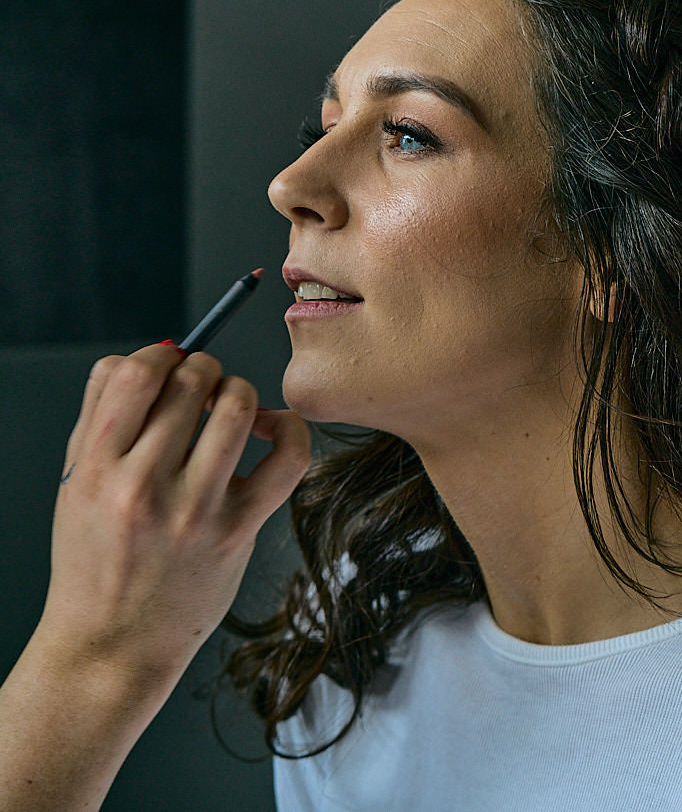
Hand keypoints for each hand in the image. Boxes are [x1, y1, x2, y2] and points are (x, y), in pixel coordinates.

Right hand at [39, 341, 310, 688]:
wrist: (112, 643)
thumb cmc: (95, 559)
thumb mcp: (76, 486)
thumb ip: (99, 418)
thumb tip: (138, 357)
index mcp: (95, 469)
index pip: (133, 374)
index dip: (160, 354)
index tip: (170, 363)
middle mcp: (143, 486)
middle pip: (189, 384)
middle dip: (202, 370)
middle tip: (203, 387)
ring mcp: (195, 509)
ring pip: (238, 407)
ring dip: (240, 391)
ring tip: (231, 405)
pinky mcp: (239, 529)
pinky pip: (287, 457)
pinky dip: (289, 427)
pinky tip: (271, 428)